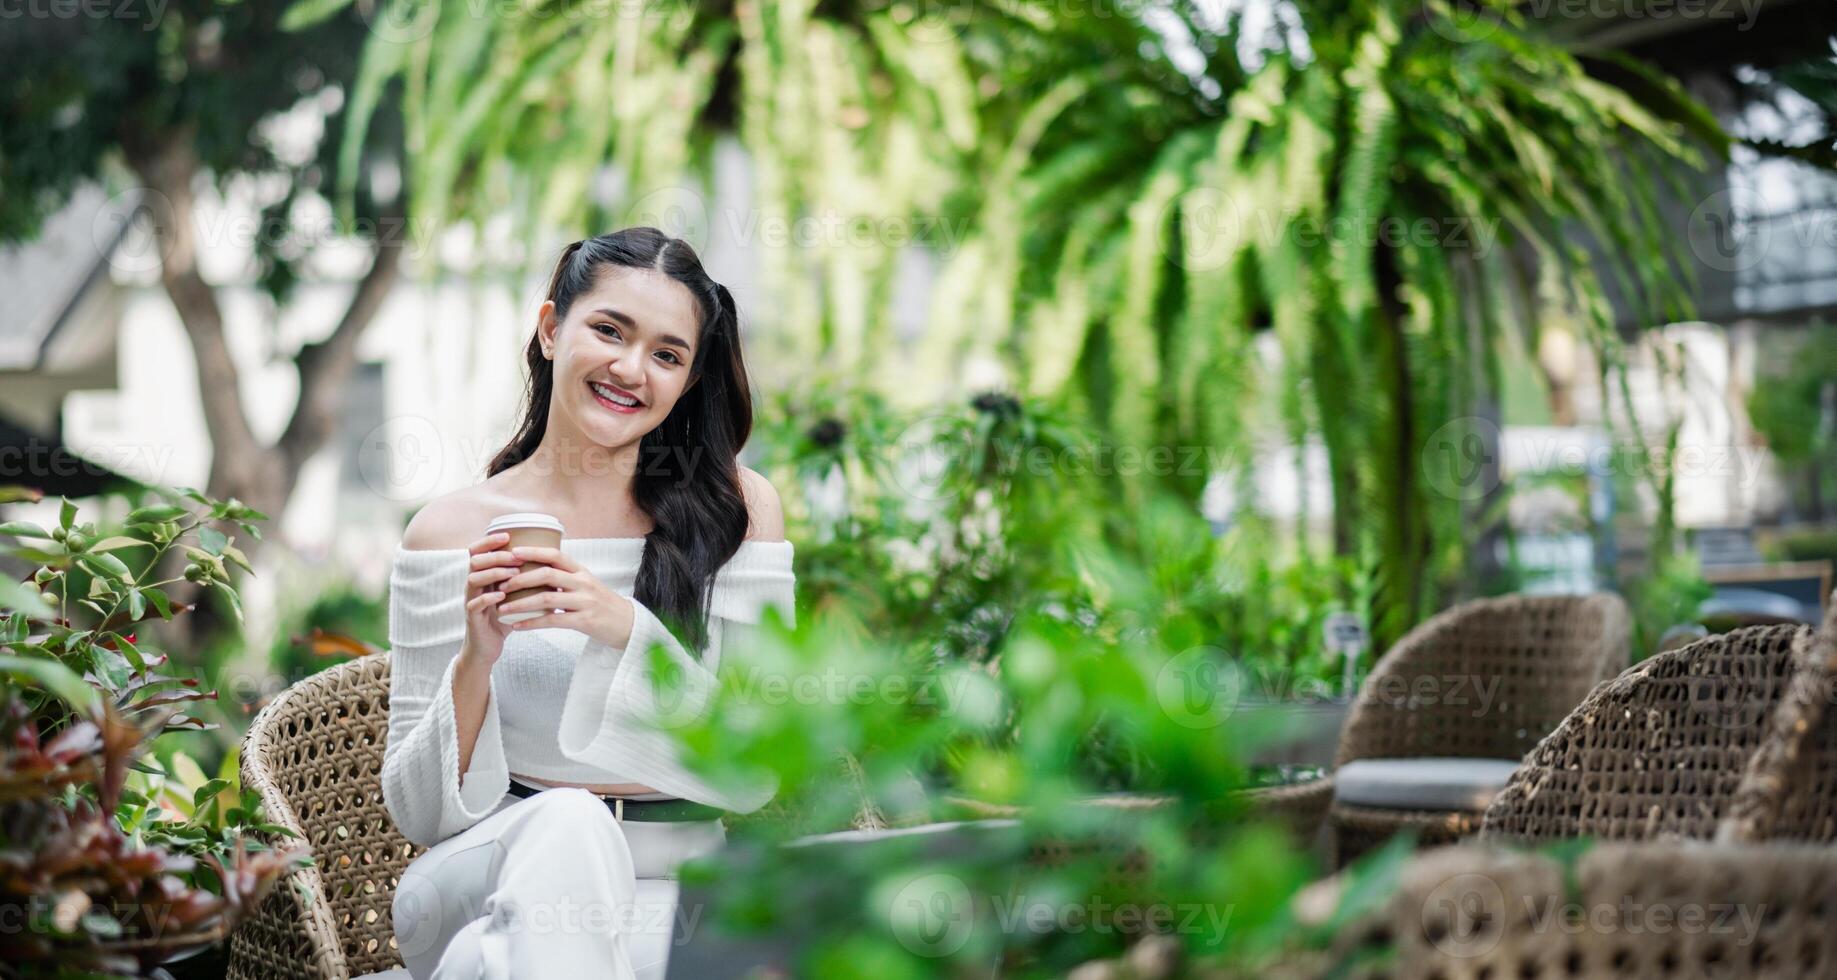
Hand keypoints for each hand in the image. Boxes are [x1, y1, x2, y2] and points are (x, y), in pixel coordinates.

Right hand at [458, 531, 519, 667]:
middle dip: (496, 556)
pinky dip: (488, 598)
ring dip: (493, 573)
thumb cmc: (505, 618)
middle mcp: (474, 585)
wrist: (489, 647)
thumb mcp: (517, 595)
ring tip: (512, 573)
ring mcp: (471, 600)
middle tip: (515, 557)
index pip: (479, 551)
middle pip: (474, 561)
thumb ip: (528, 580)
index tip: (507, 535)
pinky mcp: (472, 618)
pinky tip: (501, 595)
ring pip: (473, 579)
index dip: (489, 541)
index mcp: (483, 576)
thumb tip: (557, 565)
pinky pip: (474, 604)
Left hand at [495, 545, 635, 649]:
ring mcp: (584, 602)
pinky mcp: (584, 621)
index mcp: (581, 571)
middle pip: (547, 574)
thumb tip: (535, 571)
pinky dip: (532, 623)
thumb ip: (565, 577)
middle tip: (501, 583)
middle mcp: (583, 583)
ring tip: (502, 608)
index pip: (555, 555)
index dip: (533, 552)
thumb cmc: (601, 604)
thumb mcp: (586, 584)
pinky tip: (517, 626)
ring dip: (521, 603)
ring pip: (547, 598)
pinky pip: (553, 621)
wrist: (627, 624)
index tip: (512, 553)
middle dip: (521, 578)